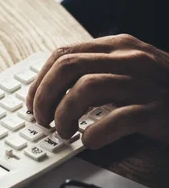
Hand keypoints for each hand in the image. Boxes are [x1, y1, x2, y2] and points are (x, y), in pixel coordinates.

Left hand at [26, 34, 168, 148]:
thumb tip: (54, 87)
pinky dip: (96, 132)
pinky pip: (118, 119)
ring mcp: (145, 84)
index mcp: (119, 46)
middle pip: (68, 67)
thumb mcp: (131, 69)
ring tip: (64, 133)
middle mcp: (130, 59)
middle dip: (44, 95)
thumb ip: (99, 70)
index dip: (40, 80)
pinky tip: (90, 141)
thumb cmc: (165, 91)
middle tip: (41, 119)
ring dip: (64, 114)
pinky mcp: (158, 111)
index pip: (64, 54)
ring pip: (86, 89)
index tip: (32, 102)